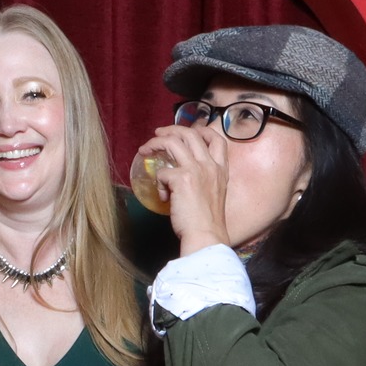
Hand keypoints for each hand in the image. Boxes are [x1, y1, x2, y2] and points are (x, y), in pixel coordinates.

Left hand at [139, 123, 229, 253]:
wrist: (207, 236)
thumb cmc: (208, 222)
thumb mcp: (214, 194)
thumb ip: (203, 180)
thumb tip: (180, 175)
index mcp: (221, 170)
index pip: (217, 139)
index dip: (202, 130)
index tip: (190, 131)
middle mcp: (210, 165)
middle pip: (191, 134)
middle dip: (172, 129)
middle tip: (158, 134)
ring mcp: (197, 170)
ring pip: (172, 142)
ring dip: (155, 143)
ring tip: (144, 149)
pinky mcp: (182, 179)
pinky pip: (162, 172)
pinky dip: (158, 183)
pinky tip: (163, 197)